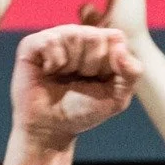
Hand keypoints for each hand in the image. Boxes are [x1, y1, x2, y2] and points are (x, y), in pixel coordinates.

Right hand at [10, 25, 141, 147]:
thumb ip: (132, 72)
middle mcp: (77, 37)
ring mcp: (55, 38)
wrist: (51, 129)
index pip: (115, 37)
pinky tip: (49, 72)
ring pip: (73, 34)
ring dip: (71, 64)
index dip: (109, 63)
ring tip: (63, 77)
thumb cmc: (83, 112)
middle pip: (94, 36)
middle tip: (78, 80)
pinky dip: (54, 61)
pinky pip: (50, 40)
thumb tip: (121, 48)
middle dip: (90, 65)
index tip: (99, 80)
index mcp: (100, 45)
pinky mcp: (32, 45)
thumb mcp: (117, 97)